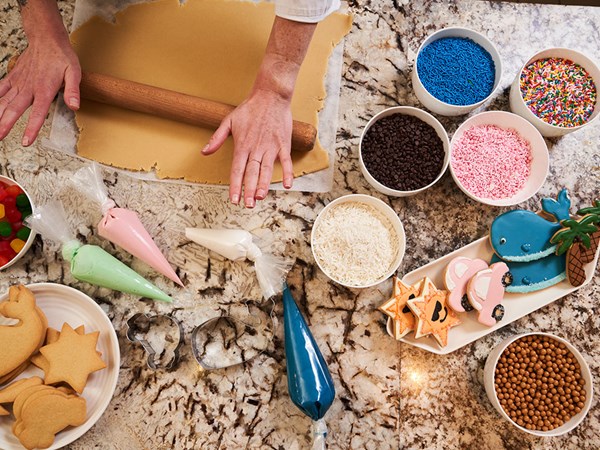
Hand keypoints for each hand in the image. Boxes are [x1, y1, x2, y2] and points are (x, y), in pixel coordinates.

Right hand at [0, 39, 80, 145]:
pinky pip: (0, 89)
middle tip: (0, 137)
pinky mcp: (14, 77)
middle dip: (6, 124)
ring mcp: (19, 82)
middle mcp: (29, 87)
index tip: (26, 141)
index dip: (31, 128)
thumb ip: (72, 90)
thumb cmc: (62, 56)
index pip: (38, 113)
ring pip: (4, 101)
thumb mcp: (74, 72)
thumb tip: (74, 106)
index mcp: (45, 89)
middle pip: (15, 109)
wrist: (46, 38)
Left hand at [202, 88, 293, 207]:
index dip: (235, 186)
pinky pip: (286, 161)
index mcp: (242, 145)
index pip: (237, 170)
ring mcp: (271, 147)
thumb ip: (216, 138)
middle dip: (249, 190)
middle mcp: (256, 149)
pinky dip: (288, 173)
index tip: (234, 199)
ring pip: (266, 170)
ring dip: (264, 185)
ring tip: (260, 198)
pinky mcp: (283, 144)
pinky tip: (287, 185)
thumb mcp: (228, 121)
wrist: (270, 96)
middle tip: (247, 205)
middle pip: (251, 173)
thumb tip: (204, 152)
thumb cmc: (249, 109)